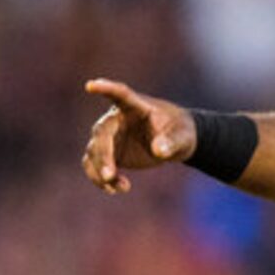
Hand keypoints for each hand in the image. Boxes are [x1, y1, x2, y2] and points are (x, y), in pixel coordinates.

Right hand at [80, 79, 196, 193]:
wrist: (176, 141)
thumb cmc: (180, 131)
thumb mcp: (183, 136)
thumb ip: (172, 141)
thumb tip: (159, 150)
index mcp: (136, 106)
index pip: (120, 94)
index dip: (106, 89)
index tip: (91, 85)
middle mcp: (116, 119)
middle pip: (101, 133)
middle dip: (103, 155)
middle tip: (110, 175)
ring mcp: (109, 137)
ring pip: (93, 153)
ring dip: (101, 172)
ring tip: (123, 187)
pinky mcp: (107, 153)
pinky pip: (94, 166)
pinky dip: (101, 180)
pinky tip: (116, 190)